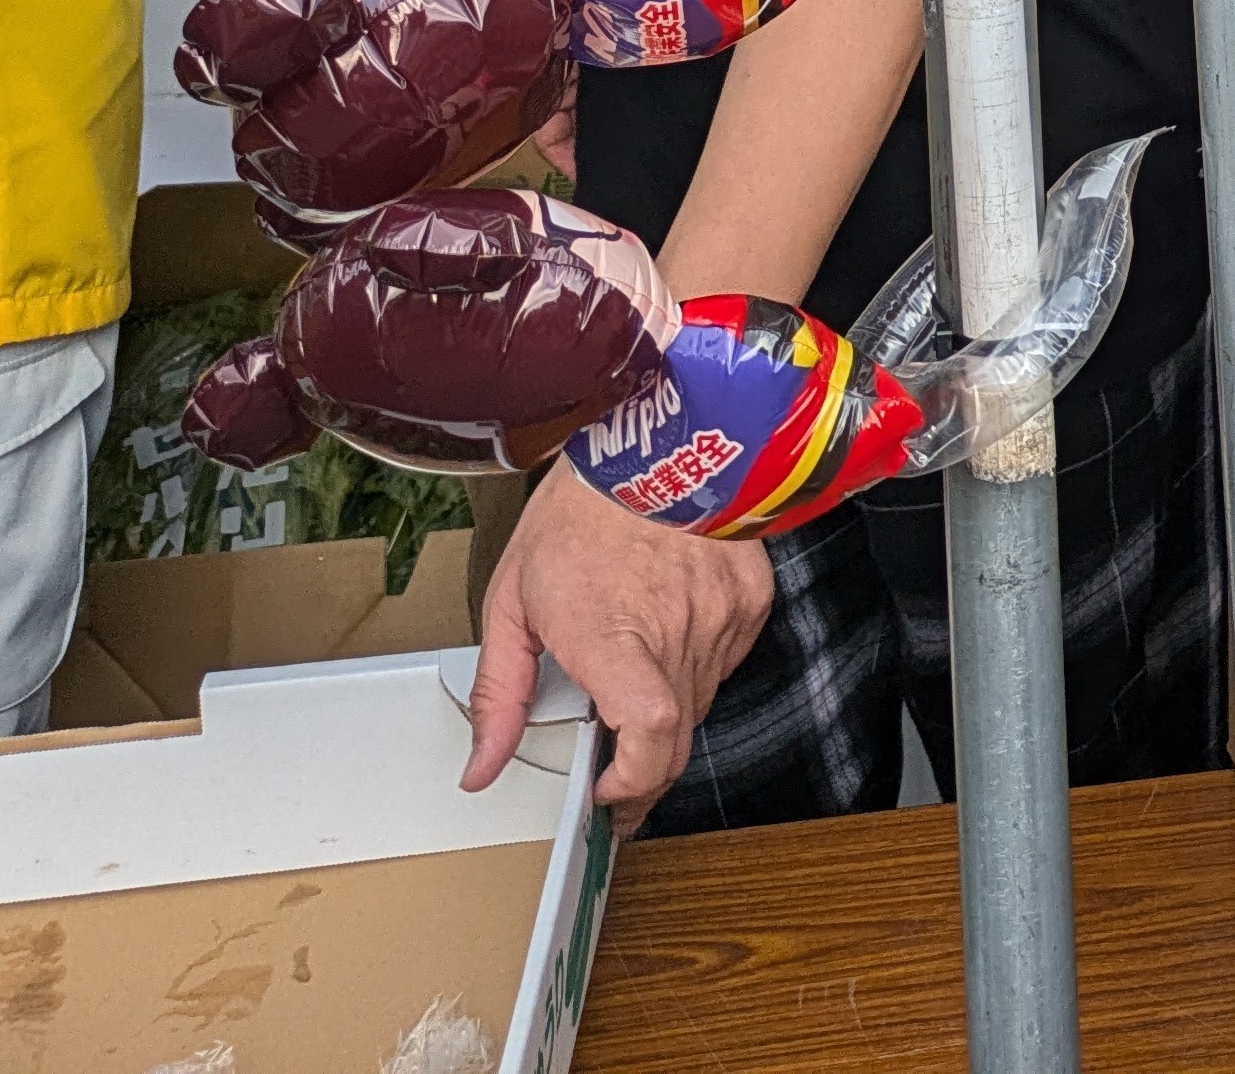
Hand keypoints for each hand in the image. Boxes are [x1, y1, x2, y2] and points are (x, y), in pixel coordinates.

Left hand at [464, 455, 772, 812]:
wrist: (651, 441)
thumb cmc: (578, 512)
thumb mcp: (511, 601)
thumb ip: (499, 694)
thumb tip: (483, 765)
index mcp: (613, 632)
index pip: (650, 733)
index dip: (634, 780)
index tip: (605, 793)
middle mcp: (677, 628)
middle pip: (674, 736)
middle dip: (640, 764)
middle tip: (611, 765)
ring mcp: (722, 613)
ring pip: (700, 701)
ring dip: (665, 708)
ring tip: (633, 664)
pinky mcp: (751, 597)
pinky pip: (725, 660)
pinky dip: (695, 663)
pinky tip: (667, 628)